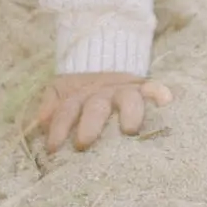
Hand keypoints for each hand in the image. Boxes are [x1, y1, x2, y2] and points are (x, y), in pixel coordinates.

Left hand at [34, 71, 171, 152]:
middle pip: (96, 107)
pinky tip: (166, 100)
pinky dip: (158, 92)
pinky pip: (154, 87)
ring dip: (128, 112)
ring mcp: (124, 90)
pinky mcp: (144, 87)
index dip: (59, 127)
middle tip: (84, 142)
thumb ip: (50, 105)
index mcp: (79, 96)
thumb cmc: (81, 91)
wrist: (103, 59)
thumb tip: (40, 121)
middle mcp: (102, 93)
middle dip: (90, 124)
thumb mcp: (61, 92)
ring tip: (130, 129)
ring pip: (127, 98)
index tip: (53, 147)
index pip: (67, 110)